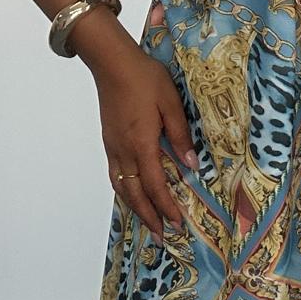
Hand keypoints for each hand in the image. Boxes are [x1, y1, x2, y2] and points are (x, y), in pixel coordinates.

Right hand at [94, 47, 198, 245]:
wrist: (112, 63)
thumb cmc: (145, 78)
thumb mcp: (171, 103)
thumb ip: (180, 135)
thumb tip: (191, 164)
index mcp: (141, 144)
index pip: (155, 185)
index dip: (166, 207)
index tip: (178, 222)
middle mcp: (124, 151)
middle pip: (134, 194)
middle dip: (149, 217)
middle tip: (162, 236)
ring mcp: (113, 147)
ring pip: (122, 187)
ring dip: (135, 208)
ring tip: (148, 222)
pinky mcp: (109, 141)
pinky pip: (116, 175)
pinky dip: (125, 191)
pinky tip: (132, 194)